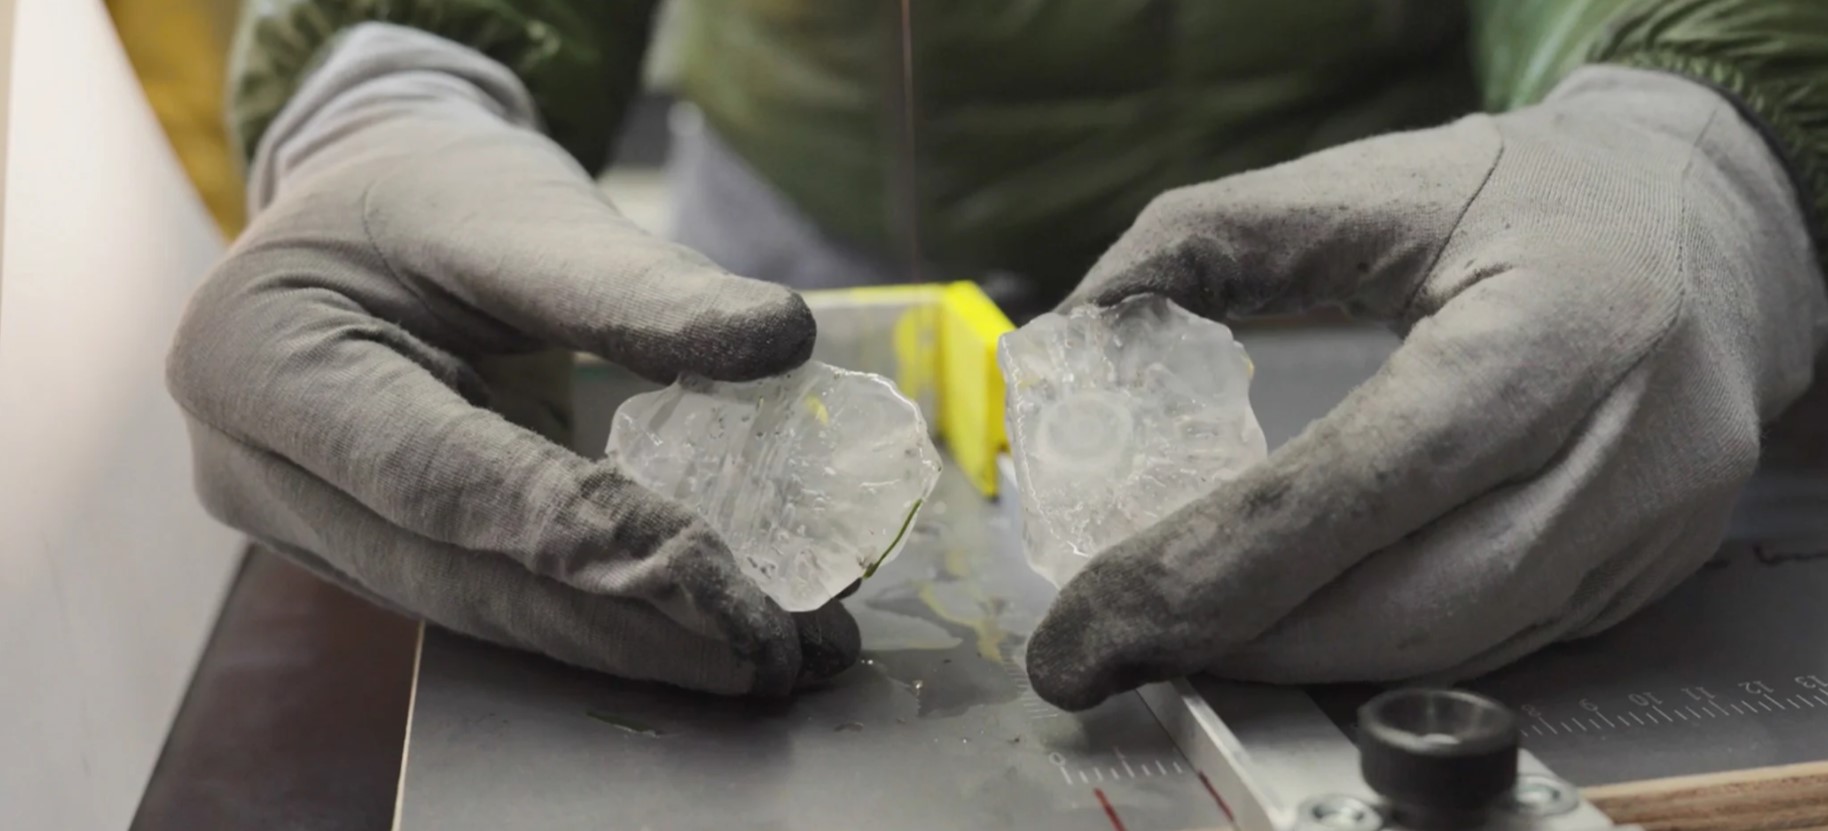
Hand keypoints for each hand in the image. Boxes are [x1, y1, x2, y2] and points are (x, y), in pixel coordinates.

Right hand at [167, 24, 857, 694]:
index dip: (584, 536)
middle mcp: (257, 470)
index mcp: (260, 361)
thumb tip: (782, 336)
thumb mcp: (522, 211)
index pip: (441, 479)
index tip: (718, 580)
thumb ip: (639, 285)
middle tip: (768, 658)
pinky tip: (703, 632)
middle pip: (462, 579)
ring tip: (763, 657)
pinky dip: (599, 619)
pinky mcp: (366, 551)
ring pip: (481, 611)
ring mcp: (302, 526)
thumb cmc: (430, 189)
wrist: (361, 198)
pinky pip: (488, 598)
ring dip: (627, 644)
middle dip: (626, 628)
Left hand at [1026, 66, 1827, 709]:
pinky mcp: (1645, 570)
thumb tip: (1078, 327)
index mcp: (1550, 326)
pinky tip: (1292, 632)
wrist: (1713, 224)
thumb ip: (1208, 239)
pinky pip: (1497, 643)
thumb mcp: (1372, 184)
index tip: (1093, 616)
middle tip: (1118, 646)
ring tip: (1183, 641)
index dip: (1213, 566)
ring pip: (1456, 646)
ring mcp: (1649, 523)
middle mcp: (1624, 441)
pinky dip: (1379, 651)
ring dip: (1302, 664)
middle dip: (1243, 642)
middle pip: (1412, 599)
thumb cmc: (1532, 197)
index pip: (1360, 480)